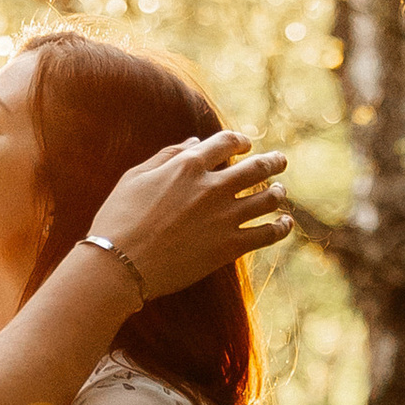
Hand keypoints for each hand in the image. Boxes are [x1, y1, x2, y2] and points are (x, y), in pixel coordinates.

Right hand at [91, 131, 290, 302]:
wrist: (119, 264)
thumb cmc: (119, 218)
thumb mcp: (136, 176)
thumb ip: (167, 155)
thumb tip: (194, 141)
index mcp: (189, 165)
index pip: (226, 142)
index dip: (240, 140)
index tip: (247, 144)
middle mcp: (213, 187)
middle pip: (255, 167)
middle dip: (272, 162)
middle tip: (281, 160)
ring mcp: (225, 217)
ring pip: (267, 198)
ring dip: (278, 192)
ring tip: (281, 191)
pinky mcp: (229, 247)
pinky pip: (267, 234)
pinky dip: (281, 227)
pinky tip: (286, 223)